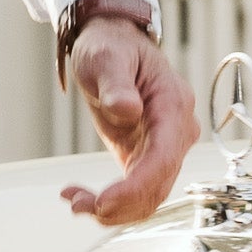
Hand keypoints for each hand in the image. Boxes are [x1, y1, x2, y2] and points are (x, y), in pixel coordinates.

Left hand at [59, 16, 199, 225]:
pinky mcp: (145, 155)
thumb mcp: (106, 58)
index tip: (105, 201)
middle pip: (158, 185)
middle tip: (78, 206)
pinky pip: (135, 189)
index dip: (136, 186)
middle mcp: (176, 132)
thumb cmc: (111, 46)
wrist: (113, 43)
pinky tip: (79, 197)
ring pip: (148, 195)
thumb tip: (127, 110)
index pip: (163, 157)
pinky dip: (111, 201)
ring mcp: (163, 146)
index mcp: (173, 105)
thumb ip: (116, 84)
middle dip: (121, 204)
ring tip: (74, 202)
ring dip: (114, 209)